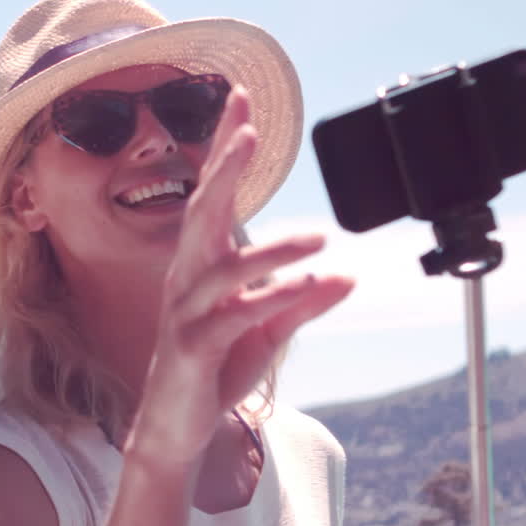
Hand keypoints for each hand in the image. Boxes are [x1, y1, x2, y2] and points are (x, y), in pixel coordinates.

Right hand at [128, 86, 354, 462]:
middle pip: (203, 211)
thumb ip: (303, 298)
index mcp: (202, 263)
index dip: (225, 145)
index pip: (213, 192)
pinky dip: (274, 299)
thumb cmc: (215, 366)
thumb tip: (348, 275)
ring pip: (226, 268)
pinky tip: (309, 285)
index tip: (241, 99)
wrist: (176, 425)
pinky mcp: (194, 345)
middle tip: (247, 128)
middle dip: (224, 167)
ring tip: (319, 237)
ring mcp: (187, 310)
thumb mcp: (270, 329)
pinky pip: (236, 317)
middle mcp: (188, 277)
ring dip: (273, 248)